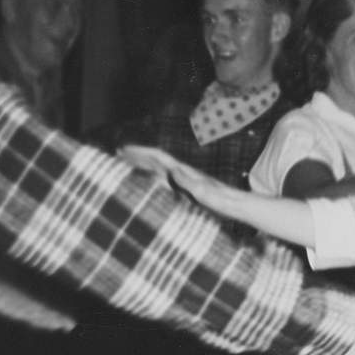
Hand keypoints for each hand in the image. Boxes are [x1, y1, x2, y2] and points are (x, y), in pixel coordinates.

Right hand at [119, 146, 235, 213]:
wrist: (237, 204)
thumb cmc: (221, 200)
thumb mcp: (204, 192)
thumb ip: (188, 181)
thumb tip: (172, 169)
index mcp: (183, 171)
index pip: (158, 157)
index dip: (140, 152)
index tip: (123, 150)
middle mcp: (183, 172)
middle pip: (156, 160)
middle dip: (137, 155)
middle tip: (118, 153)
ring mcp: (185, 179)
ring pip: (159, 169)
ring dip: (143, 165)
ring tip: (127, 164)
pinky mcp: (188, 188)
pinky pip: (165, 179)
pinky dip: (153, 177)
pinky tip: (149, 181)